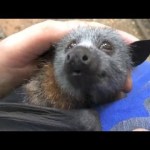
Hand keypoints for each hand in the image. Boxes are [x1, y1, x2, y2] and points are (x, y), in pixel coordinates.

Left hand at [0, 19, 138, 96]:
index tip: (133, 46)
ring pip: (93, 69)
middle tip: (128, 79)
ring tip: (120, 89)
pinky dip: (95, 87)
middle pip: (97, 53)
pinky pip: (82, 81)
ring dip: (108, 78)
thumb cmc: (7, 58)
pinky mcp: (62, 79)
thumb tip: (78, 31)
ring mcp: (66, 66)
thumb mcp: (29, 40)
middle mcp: (67, 50)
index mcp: (62, 37)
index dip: (114, 38)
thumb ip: (52, 33)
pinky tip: (103, 93)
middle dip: (116, 63)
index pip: (94, 34)